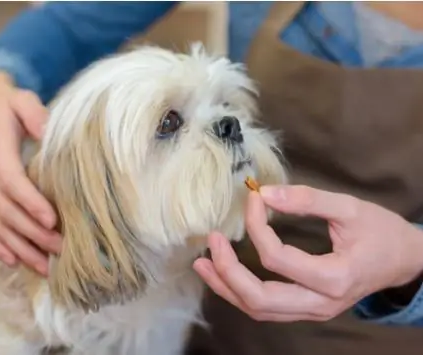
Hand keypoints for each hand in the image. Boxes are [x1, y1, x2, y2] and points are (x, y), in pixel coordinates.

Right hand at [0, 72, 60, 274]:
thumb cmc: (9, 106)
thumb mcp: (23, 101)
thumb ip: (35, 114)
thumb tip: (50, 132)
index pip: (11, 180)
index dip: (31, 202)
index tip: (53, 221)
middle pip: (5, 208)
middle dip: (31, 233)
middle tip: (59, 250)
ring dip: (18, 246)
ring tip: (44, 266)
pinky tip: (13, 260)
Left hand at [193, 185, 422, 321]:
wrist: (404, 260)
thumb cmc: (382, 232)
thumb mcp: (349, 208)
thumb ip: (308, 199)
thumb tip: (265, 192)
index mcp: (334, 278)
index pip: (278, 258)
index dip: (257, 226)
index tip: (253, 198)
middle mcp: (320, 304)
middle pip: (260, 299)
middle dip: (229, 271)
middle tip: (213, 242)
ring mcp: (313, 311)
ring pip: (259, 310)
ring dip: (227, 288)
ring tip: (202, 265)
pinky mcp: (307, 308)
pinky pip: (266, 308)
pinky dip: (240, 294)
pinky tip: (223, 276)